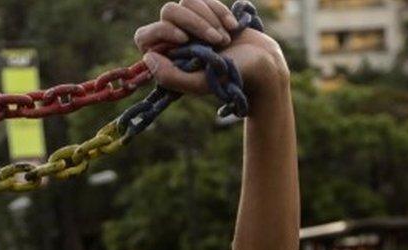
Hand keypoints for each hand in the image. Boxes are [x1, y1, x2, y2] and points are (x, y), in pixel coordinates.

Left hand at [134, 1, 287, 98]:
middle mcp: (174, 40)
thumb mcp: (198, 83)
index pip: (144, 36)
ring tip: (224, 39)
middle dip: (193, 22)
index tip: (184, 40)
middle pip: (168, 12)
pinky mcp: (207, 13)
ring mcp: (190, 24)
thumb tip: (147, 57)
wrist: (262, 63)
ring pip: (186, 2)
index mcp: (165, 59)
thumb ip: (169, 77)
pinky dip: (220, 12)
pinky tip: (233, 29)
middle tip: (216, 41)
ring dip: (209, 18)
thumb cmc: (229, 77)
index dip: (162, 32)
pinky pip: (204, 0)